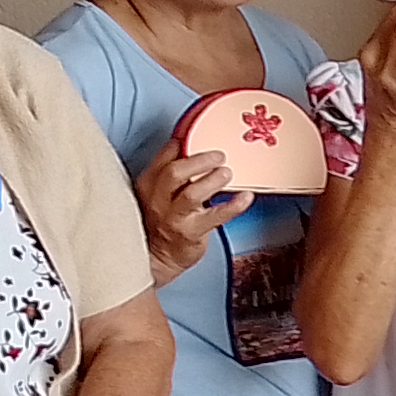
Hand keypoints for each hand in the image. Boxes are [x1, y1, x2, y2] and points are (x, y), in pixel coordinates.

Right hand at [133, 141, 246, 286]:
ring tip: (227, 173)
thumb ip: (172, 172)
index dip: (183, 144)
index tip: (198, 136)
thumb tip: (191, 145)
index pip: (164, 158)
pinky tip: (245, 198)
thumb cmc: (163, 221)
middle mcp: (158, 200)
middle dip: (199, 161)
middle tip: (219, 156)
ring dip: (213, 180)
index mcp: (149, 185)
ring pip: (192, 194)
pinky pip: (215, 217)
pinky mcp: (191, 233)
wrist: (158, 259)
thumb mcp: (158, 193)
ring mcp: (174, 218)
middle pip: (175, 173)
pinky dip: (233, 206)